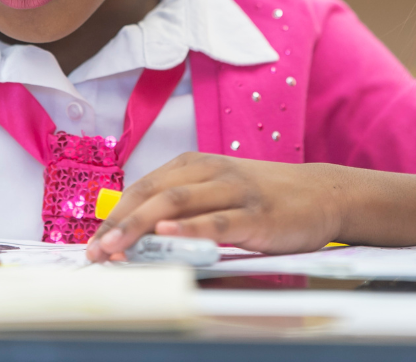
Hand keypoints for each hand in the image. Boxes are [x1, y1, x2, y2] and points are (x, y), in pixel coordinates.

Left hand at [85, 152, 415, 262]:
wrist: (324, 193)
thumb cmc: (267, 196)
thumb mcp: (223, 190)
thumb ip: (187, 203)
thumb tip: (138, 231)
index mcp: (199, 164)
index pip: (145, 185)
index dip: (115, 212)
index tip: (92, 241)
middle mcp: (213, 171)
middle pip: (154, 192)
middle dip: (118, 222)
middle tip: (94, 252)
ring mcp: (234, 190)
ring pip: (178, 203)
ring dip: (140, 226)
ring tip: (115, 248)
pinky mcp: (256, 214)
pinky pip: (217, 220)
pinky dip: (190, 227)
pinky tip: (168, 234)